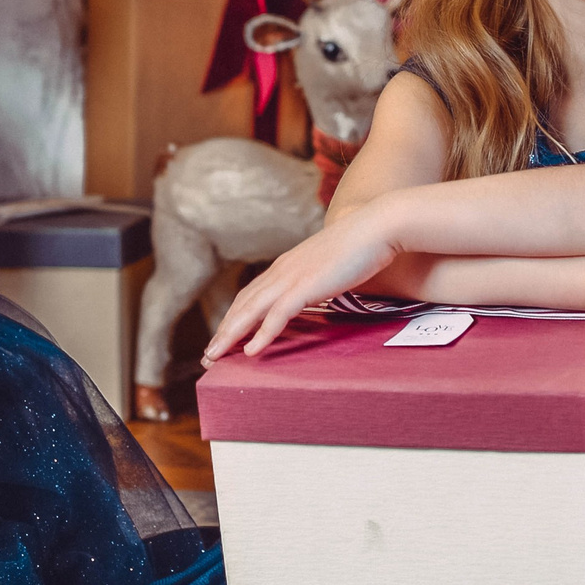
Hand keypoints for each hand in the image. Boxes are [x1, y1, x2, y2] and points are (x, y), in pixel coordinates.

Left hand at [204, 204, 399, 361]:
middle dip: (223, 331)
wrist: (377, 227)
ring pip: (251, 310)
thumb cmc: (360, 246)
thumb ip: (315, 278)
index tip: (222, 337)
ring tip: (215, 357)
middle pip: (243, 304)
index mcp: (286, 265)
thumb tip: (315, 291)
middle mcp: (282, 270)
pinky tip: (251, 352)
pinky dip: (262, 334)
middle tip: (207, 356)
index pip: (250, 294)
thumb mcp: (329, 264)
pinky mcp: (307, 286)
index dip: (233, 317)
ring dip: (231, 335)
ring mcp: (293, 277)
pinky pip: (278, 315)